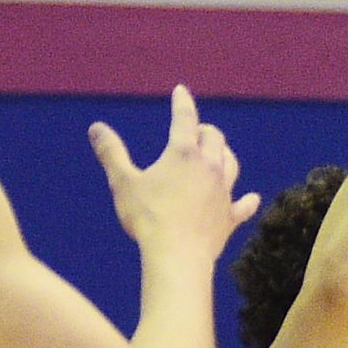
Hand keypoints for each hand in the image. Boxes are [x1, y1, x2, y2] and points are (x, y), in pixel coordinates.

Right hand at [93, 84, 256, 261]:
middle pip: (215, 139)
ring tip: (218, 154)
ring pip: (231, 164)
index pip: (185, 119)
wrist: (178, 256)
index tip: (181, 91)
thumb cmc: (148, 218)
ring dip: (224, 155)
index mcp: (183, 154)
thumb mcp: (123, 183)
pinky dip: (246, 200)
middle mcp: (209, 167)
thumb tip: (96, 127)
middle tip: (197, 130)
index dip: (183, 103)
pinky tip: (251, 198)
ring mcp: (223, 192)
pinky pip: (243, 205)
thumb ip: (111, 153)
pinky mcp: (230, 217)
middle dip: (205, 131)